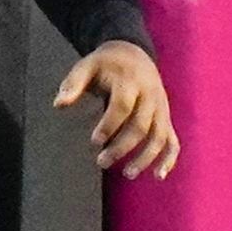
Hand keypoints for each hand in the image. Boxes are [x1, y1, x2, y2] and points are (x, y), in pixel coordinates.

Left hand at [55, 39, 179, 179]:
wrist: (135, 54)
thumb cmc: (105, 64)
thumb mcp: (87, 65)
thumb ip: (73, 84)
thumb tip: (58, 105)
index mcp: (130, 81)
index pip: (122, 106)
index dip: (109, 125)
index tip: (94, 141)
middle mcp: (150, 96)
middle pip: (141, 126)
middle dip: (123, 147)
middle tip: (102, 162)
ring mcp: (162, 109)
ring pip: (159, 137)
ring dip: (146, 158)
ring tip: (127, 174)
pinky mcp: (167, 118)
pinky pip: (173, 141)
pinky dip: (169, 159)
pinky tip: (158, 176)